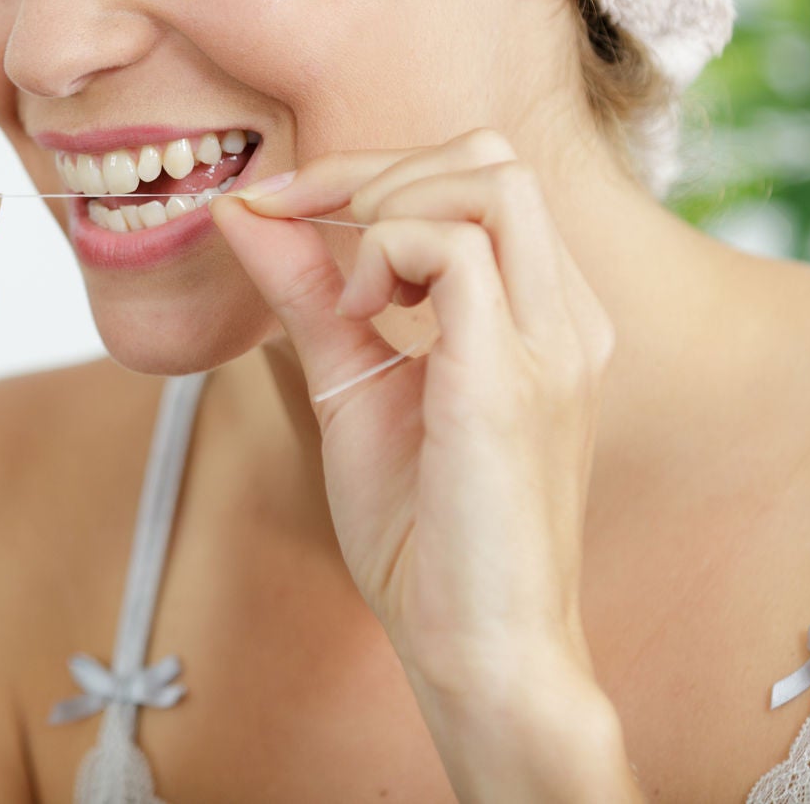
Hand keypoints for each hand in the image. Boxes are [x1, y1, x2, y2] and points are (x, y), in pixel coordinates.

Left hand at [208, 129, 614, 710]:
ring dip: (388, 203)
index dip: (372, 172)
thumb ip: (308, 293)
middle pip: (491, 157)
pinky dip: (386, 252)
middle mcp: (565, 316)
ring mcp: (552, 343)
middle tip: (305, 226)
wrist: (480, 653)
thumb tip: (244, 210)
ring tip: (349, 287)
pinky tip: (360, 313)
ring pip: (489, 179)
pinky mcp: (515, 380)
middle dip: (378, 169)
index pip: (478, 176)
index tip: (284, 210)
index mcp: (542, 315)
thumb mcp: (353, 386)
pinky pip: (458, 249)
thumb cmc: (426, 538)